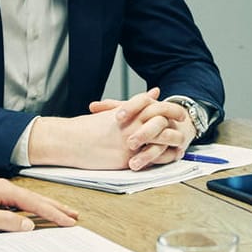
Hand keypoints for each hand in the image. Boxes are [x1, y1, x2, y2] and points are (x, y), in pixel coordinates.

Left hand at [0, 178, 77, 232]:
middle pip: (36, 198)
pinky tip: (36, 216)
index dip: (53, 213)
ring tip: (63, 214)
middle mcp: (3, 188)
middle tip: (74, 215)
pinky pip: (19, 204)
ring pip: (29, 201)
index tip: (69, 221)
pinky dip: (32, 209)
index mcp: (3, 190)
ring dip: (46, 208)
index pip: (35, 204)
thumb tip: (30, 226)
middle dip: (56, 207)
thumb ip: (7, 223)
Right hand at [31, 88, 190, 170]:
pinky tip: (169, 156)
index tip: (177, 110)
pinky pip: (150, 158)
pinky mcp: (126, 158)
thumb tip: (153, 92)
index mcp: (124, 112)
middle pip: (159, 116)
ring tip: (180, 140)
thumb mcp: (108, 114)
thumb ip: (131, 105)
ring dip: (171, 138)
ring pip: (158, 137)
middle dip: (173, 116)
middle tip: (183, 119)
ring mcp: (129, 141)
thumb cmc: (83, 129)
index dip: (167, 106)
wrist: (67, 142)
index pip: (151, 104)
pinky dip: (161, 156)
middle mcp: (129, 124)